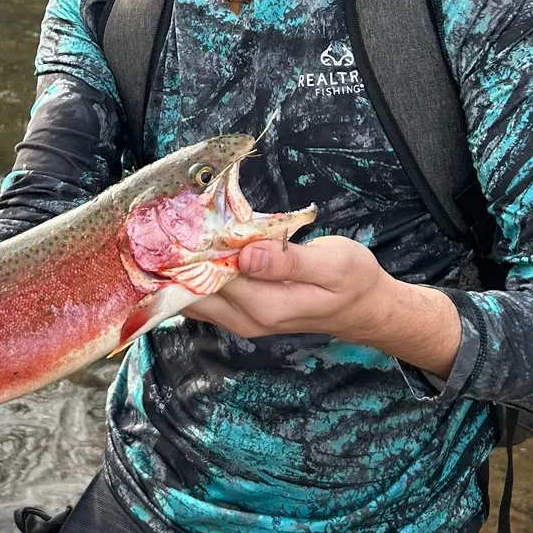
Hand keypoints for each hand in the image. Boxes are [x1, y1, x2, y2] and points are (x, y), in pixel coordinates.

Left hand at [187, 236, 461, 376]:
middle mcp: (246, 319)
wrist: (364, 308)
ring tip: (173, 225)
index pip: (214, 274)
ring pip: (193, 294)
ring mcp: (240, 320)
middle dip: (179, 255)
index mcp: (266, 306)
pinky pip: (204, 295)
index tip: (182, 212)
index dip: (195, 245)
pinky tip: (190, 245)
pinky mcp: (240, 313)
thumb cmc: (352, 280)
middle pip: (194, 287)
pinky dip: (193, 272)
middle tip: (168, 214)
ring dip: (181, 264)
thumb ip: (287, 261)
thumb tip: (245, 254)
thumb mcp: (331, 264)